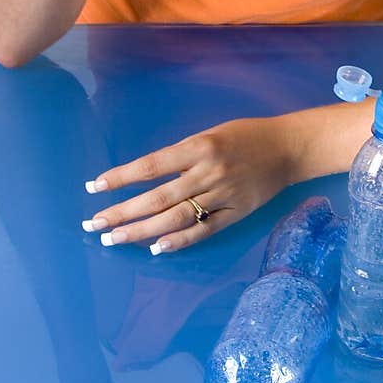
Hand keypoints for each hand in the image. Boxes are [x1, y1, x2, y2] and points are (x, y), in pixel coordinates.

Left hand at [81, 117, 294, 252]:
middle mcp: (208, 172)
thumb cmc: (245, 135)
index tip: (95, 187)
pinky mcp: (237, 212)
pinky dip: (179, 240)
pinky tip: (156, 248)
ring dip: (142, 231)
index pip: (151, 166)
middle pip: (158, 197)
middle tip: (94, 224)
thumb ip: (181, 155)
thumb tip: (147, 178)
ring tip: (114, 238)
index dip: (121, 177)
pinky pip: (204, 230)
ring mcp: (223, 194)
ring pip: (176, 217)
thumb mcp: (210, 134)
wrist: (288, 147)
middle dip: (122, 212)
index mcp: (199, 147)